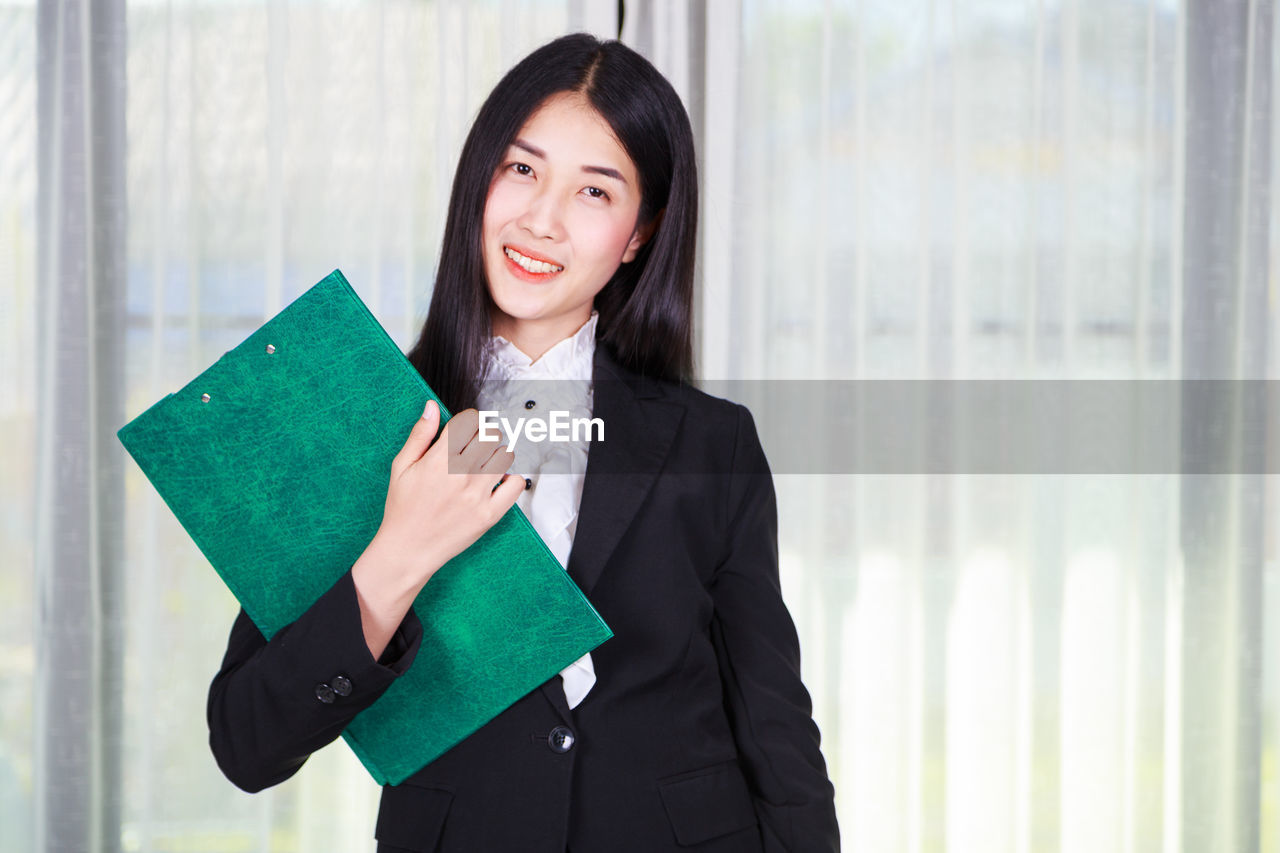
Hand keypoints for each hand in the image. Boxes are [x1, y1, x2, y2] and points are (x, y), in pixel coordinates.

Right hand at [351, 400, 523, 657]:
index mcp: (438, 460)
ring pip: (504, 456)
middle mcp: (461, 475)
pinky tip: (499, 480)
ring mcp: (478, 495)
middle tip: (476, 445)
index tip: (466, 428)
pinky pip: (515, 486)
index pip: (467, 422)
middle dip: (484, 435)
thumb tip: (431, 407)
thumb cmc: (402, 509)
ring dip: (498, 453)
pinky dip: (512, 478)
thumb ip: (419, 435)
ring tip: (485, 462)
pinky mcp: (490, 514)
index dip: (469, 420)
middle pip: (489, 436)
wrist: (408, 550)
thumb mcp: (401, 467)